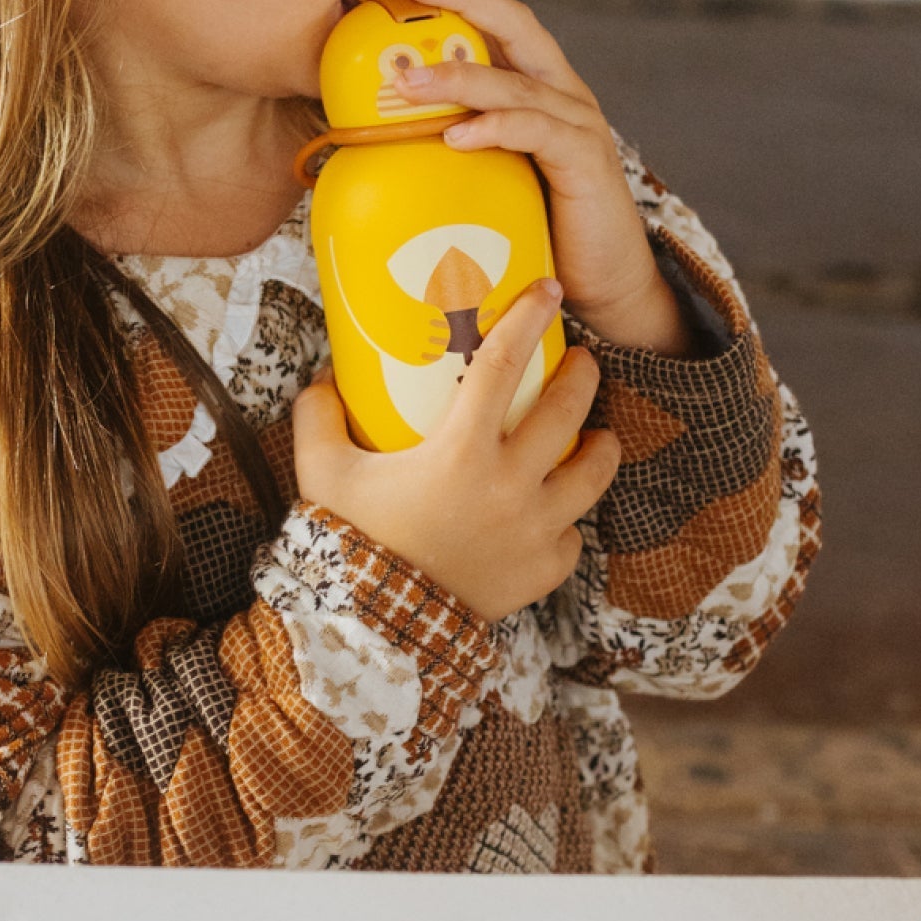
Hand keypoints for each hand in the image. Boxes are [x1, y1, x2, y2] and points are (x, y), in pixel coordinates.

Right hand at [293, 278, 621, 622]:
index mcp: (461, 450)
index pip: (504, 364)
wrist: (375, 630)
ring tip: (599, 435)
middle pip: (567, 412)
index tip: (549, 290)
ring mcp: (534, 530)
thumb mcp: (323, 473)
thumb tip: (325, 379)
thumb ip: (318, 417)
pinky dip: (565, 521)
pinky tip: (555, 513)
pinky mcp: (543, 570)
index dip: (529, 319)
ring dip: (601, 446)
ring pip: (593, 474)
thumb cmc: (350, 542)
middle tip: (581, 360)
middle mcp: (510, 485)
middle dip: (583, 376)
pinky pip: (571, 537)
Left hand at [387, 0, 693, 353]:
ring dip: (459, 77)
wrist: (601, 284)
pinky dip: (496, 128)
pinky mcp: (585, 163)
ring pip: (516, 83)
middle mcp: (561, 94)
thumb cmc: (538, 223)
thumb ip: (451, 137)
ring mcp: (577, 125)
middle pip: (515, 25)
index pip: (497, 22)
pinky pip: (537, 133)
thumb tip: (374, 128)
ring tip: (408, 80)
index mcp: (536, 86)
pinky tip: (456, 136)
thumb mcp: (487, 169)